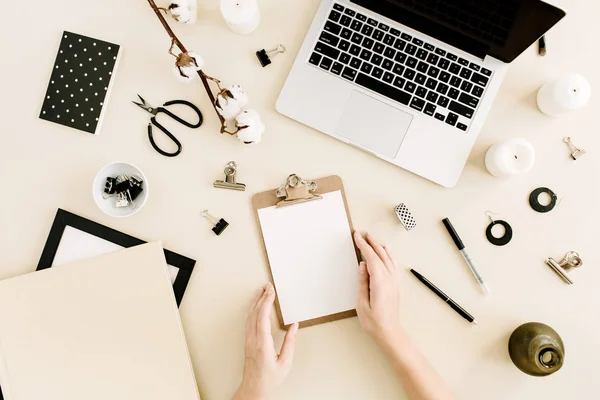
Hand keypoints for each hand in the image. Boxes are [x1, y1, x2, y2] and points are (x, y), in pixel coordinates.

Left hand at [233, 283, 298, 399]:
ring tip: (261, 291)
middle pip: (255, 313)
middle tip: (267, 286)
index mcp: (262, 344)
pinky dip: (253, 310)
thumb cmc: (269, 379)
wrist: (254, 389)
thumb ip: (290, 343)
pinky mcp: (247, 342)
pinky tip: (255, 306)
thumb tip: (294, 327)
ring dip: (255, 302)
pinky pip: (249, 321)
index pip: (263, 317)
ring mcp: (248, 340)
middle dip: (261, 297)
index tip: (271, 291)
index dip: (267, 302)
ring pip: (250, 316)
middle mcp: (252, 340)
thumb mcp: (285, 363)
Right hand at [354, 232, 403, 347]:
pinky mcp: (396, 285)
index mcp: (380, 282)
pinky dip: (388, 255)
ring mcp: (394, 281)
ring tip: (373, 239)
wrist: (389, 332)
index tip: (357, 237)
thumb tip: (362, 266)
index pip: (371, 258)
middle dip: (371, 243)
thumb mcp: (361, 302)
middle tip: (363, 234)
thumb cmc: (374, 321)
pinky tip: (386, 252)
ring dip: (380, 247)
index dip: (363, 246)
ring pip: (388, 258)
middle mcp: (389, 279)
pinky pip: (393, 265)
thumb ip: (362, 282)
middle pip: (380, 255)